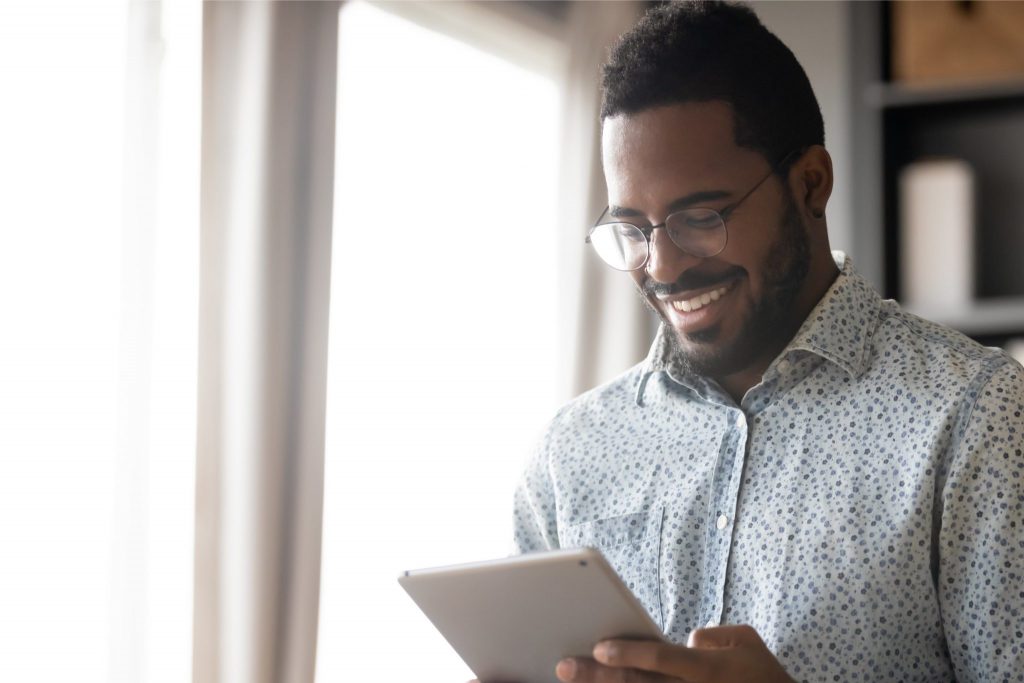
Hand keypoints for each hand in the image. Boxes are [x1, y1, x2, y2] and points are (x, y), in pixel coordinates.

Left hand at [554, 625, 794, 682]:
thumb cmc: (763, 676)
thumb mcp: (747, 642)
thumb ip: (713, 634)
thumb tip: (687, 641)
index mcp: (707, 670)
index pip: (661, 658)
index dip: (629, 653)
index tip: (599, 646)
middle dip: (597, 676)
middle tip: (564, 667)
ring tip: (572, 681)